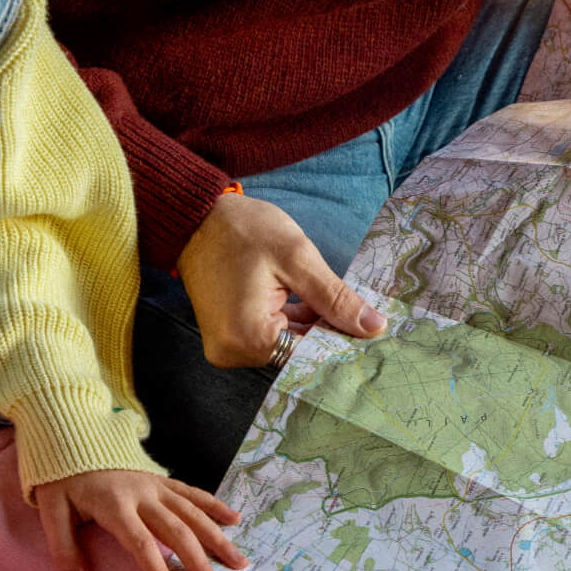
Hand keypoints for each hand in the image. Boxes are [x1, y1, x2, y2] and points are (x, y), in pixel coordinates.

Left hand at [34, 469, 247, 570]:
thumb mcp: (51, 513)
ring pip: (193, 513)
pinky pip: (192, 493)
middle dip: (199, 562)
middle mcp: (142, 494)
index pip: (140, 542)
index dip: (157, 569)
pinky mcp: (161, 480)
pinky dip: (214, 505)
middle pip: (177, 530)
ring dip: (217, 538)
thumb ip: (65, 551)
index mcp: (115, 505)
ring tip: (239, 561)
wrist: (71, 438)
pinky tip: (235, 519)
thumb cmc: (61, 481)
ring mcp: (155, 485)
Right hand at [177, 191, 385, 367]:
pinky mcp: (228, 335)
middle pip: (297, 352)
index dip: (343, 341)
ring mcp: (227, 346)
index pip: (310, 355)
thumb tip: (374, 327)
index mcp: (247, 338)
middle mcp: (232, 352)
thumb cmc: (241, 230)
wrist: (196, 215)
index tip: (373, 332)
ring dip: (311, 325)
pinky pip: (270, 336)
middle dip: (327, 331)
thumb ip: (336, 298)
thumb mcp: (297, 259)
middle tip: (362, 315)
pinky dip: (292, 321)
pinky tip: (311, 302)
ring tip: (333, 301)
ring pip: (287, 344)